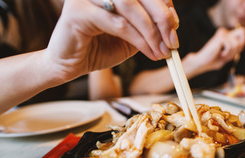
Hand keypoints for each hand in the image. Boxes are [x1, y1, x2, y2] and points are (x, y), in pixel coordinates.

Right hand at [45, 0, 178, 82]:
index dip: (163, 4)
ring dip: (151, 31)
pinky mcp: (79, 11)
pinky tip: (150, 52)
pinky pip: (119, 24)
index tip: (175, 26)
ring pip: (130, 6)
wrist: (69, 66)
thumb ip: (147, 28)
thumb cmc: (98, 49)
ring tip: (162, 51)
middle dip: (162, 17)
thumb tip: (172, 24)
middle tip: (173, 41)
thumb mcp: (130, 38)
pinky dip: (139, 39)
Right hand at [189, 27, 244, 74]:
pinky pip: (231, 46)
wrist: (202, 62)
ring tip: (222, 54)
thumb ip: (235, 48)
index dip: (242, 42)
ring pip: (237, 44)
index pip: (243, 32)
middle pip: (243, 31)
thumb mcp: (229, 54)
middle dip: (239, 45)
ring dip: (230, 53)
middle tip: (229, 51)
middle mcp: (224, 31)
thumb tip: (242, 44)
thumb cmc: (214, 60)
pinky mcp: (220, 37)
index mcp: (226, 35)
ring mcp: (222, 33)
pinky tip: (219, 53)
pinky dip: (226, 53)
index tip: (234, 51)